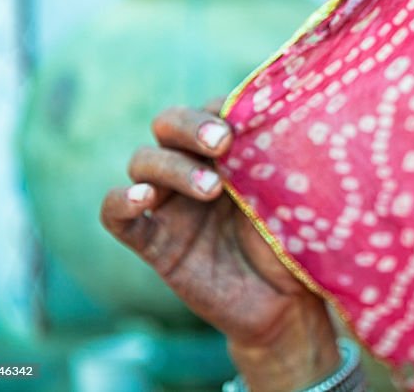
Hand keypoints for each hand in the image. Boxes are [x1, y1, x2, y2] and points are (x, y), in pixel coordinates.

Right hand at [100, 100, 338, 391]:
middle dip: (191, 125)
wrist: (288, 305)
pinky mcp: (154, 242)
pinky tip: (142, 199)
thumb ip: (283, 159)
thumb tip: (290, 114)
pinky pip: (116, 215)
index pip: (211, 109)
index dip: (222, 109)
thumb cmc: (298, 241)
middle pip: (168, 123)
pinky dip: (121, 201)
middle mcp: (195, 168)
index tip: (248, 122)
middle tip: (223, 142)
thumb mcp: (296, 196)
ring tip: (211, 189)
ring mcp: (171, 204)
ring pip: (143, 162)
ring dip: (172, 167)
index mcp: (230, 150)